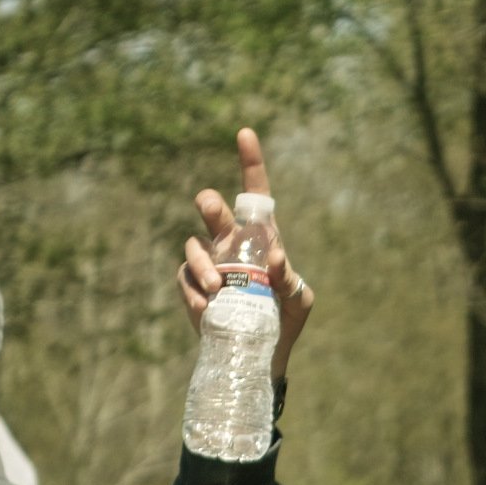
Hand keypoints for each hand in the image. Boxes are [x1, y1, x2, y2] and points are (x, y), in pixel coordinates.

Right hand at [176, 127, 313, 379]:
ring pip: (194, 246)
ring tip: (218, 289)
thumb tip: (276, 258)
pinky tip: (207, 308)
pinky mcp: (194, 287)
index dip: (250, 161)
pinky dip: (194, 291)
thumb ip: (291, 278)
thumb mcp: (300, 299)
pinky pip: (185, 279)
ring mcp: (210, 263)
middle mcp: (231, 242)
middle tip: (211, 207)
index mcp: (261, 236)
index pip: (254, 192)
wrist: (264, 351)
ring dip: (203, 264)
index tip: (245, 133)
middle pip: (213, 211)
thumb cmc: (285, 317)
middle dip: (210, 205)